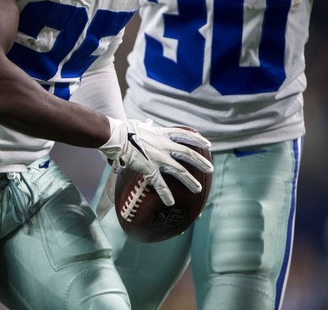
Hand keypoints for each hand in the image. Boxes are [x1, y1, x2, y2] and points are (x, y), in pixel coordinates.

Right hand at [98, 116, 212, 206]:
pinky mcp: (149, 168)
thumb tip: (147, 124)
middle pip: (187, 154)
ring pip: (179, 170)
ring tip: (198, 189)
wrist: (117, 135)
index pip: (185, 135)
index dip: (198, 140)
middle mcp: (164, 145)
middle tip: (210, 169)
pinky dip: (166, 193)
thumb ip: (148, 128)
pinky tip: (171, 202)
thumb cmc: (125, 129)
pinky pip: (160, 183)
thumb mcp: (142, 125)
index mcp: (162, 134)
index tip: (208, 144)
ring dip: (190, 180)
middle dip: (200, 162)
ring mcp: (158, 158)